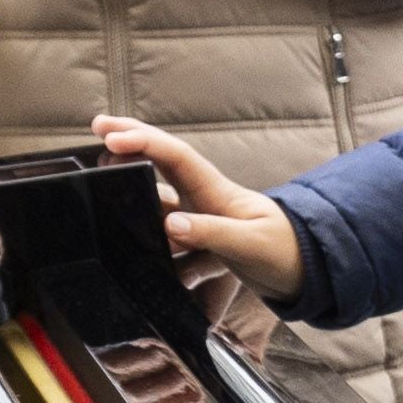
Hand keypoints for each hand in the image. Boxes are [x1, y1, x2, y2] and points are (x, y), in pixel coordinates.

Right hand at [91, 113, 307, 300]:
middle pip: (159, 164)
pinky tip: (130, 254)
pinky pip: (165, 241)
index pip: (174, 155)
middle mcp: (201, 199)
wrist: (306, 274)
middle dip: (130, 144)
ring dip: (130, 196)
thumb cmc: (284, 251)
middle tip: (97, 128)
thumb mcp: (250, 243)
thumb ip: (211, 233)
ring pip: (156, 204)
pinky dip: (148, 246)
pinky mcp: (199, 244)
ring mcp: (198, 220)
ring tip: (98, 188)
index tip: (112, 137)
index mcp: (214, 190)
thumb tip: (169, 224)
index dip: (143, 142)